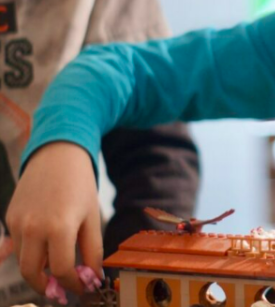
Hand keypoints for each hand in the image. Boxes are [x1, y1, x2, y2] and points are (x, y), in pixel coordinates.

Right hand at [4, 142, 103, 297]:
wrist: (57, 156)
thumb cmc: (80, 186)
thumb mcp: (92, 218)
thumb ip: (92, 251)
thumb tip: (92, 277)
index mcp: (59, 227)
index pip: (61, 270)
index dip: (73, 284)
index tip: (82, 287)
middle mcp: (33, 227)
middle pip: (31, 272)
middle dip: (46, 287)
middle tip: (61, 291)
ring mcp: (17, 223)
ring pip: (23, 260)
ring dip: (39, 269)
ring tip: (57, 267)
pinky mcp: (9, 218)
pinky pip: (17, 245)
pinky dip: (31, 253)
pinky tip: (46, 249)